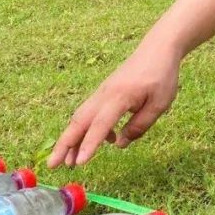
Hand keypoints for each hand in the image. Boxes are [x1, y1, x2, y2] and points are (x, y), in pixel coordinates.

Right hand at [47, 45, 179, 167]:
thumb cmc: (161, 76)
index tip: (79, 163)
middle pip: (79, 121)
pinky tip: (106, 140)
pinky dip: (87, 128)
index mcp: (120, 96)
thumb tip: (120, 144)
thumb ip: (140, 125)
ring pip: (81, 117)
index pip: (101, 124)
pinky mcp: (103, 92)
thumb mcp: (159, 104)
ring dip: (72, 139)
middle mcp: (105, 94)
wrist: (157, 48)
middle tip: (52, 165)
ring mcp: (101, 92)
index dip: (89, 144)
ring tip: (67, 161)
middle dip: (64, 144)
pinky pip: (90, 112)